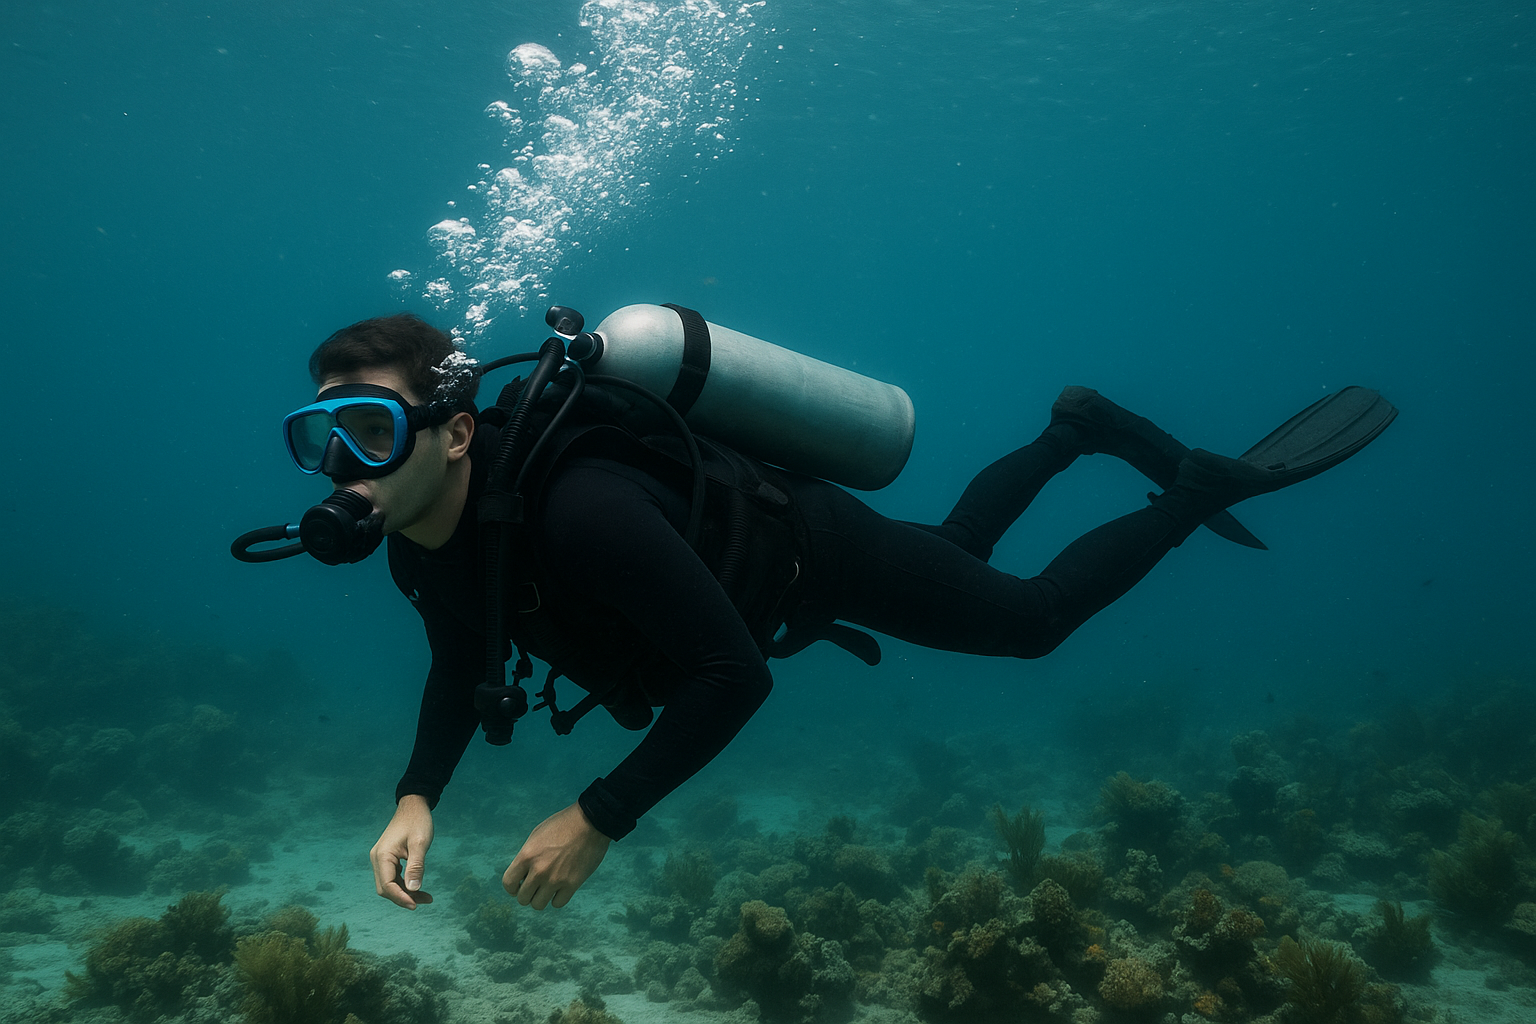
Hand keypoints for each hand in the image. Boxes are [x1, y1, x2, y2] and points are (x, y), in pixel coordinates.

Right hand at [370, 794, 434, 909]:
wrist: (414, 805)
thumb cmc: (418, 821)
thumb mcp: (420, 843)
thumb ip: (416, 866)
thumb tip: (413, 889)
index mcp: (382, 856)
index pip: (387, 885)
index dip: (401, 898)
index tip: (416, 905)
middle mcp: (377, 859)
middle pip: (386, 888)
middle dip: (404, 898)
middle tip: (425, 901)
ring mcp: (380, 858)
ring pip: (389, 884)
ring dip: (406, 892)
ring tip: (427, 897)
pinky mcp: (387, 858)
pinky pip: (393, 877)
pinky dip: (405, 884)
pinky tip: (418, 887)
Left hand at [503, 802, 611, 909]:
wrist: (590, 822)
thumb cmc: (563, 824)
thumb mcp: (536, 835)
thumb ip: (527, 856)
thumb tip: (522, 874)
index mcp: (526, 856)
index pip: (508, 883)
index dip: (512, 887)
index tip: (519, 885)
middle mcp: (538, 871)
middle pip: (523, 898)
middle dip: (527, 893)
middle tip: (536, 885)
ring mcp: (555, 879)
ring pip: (538, 905)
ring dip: (541, 898)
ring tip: (548, 888)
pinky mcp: (572, 884)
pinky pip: (557, 903)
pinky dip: (557, 898)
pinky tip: (561, 888)